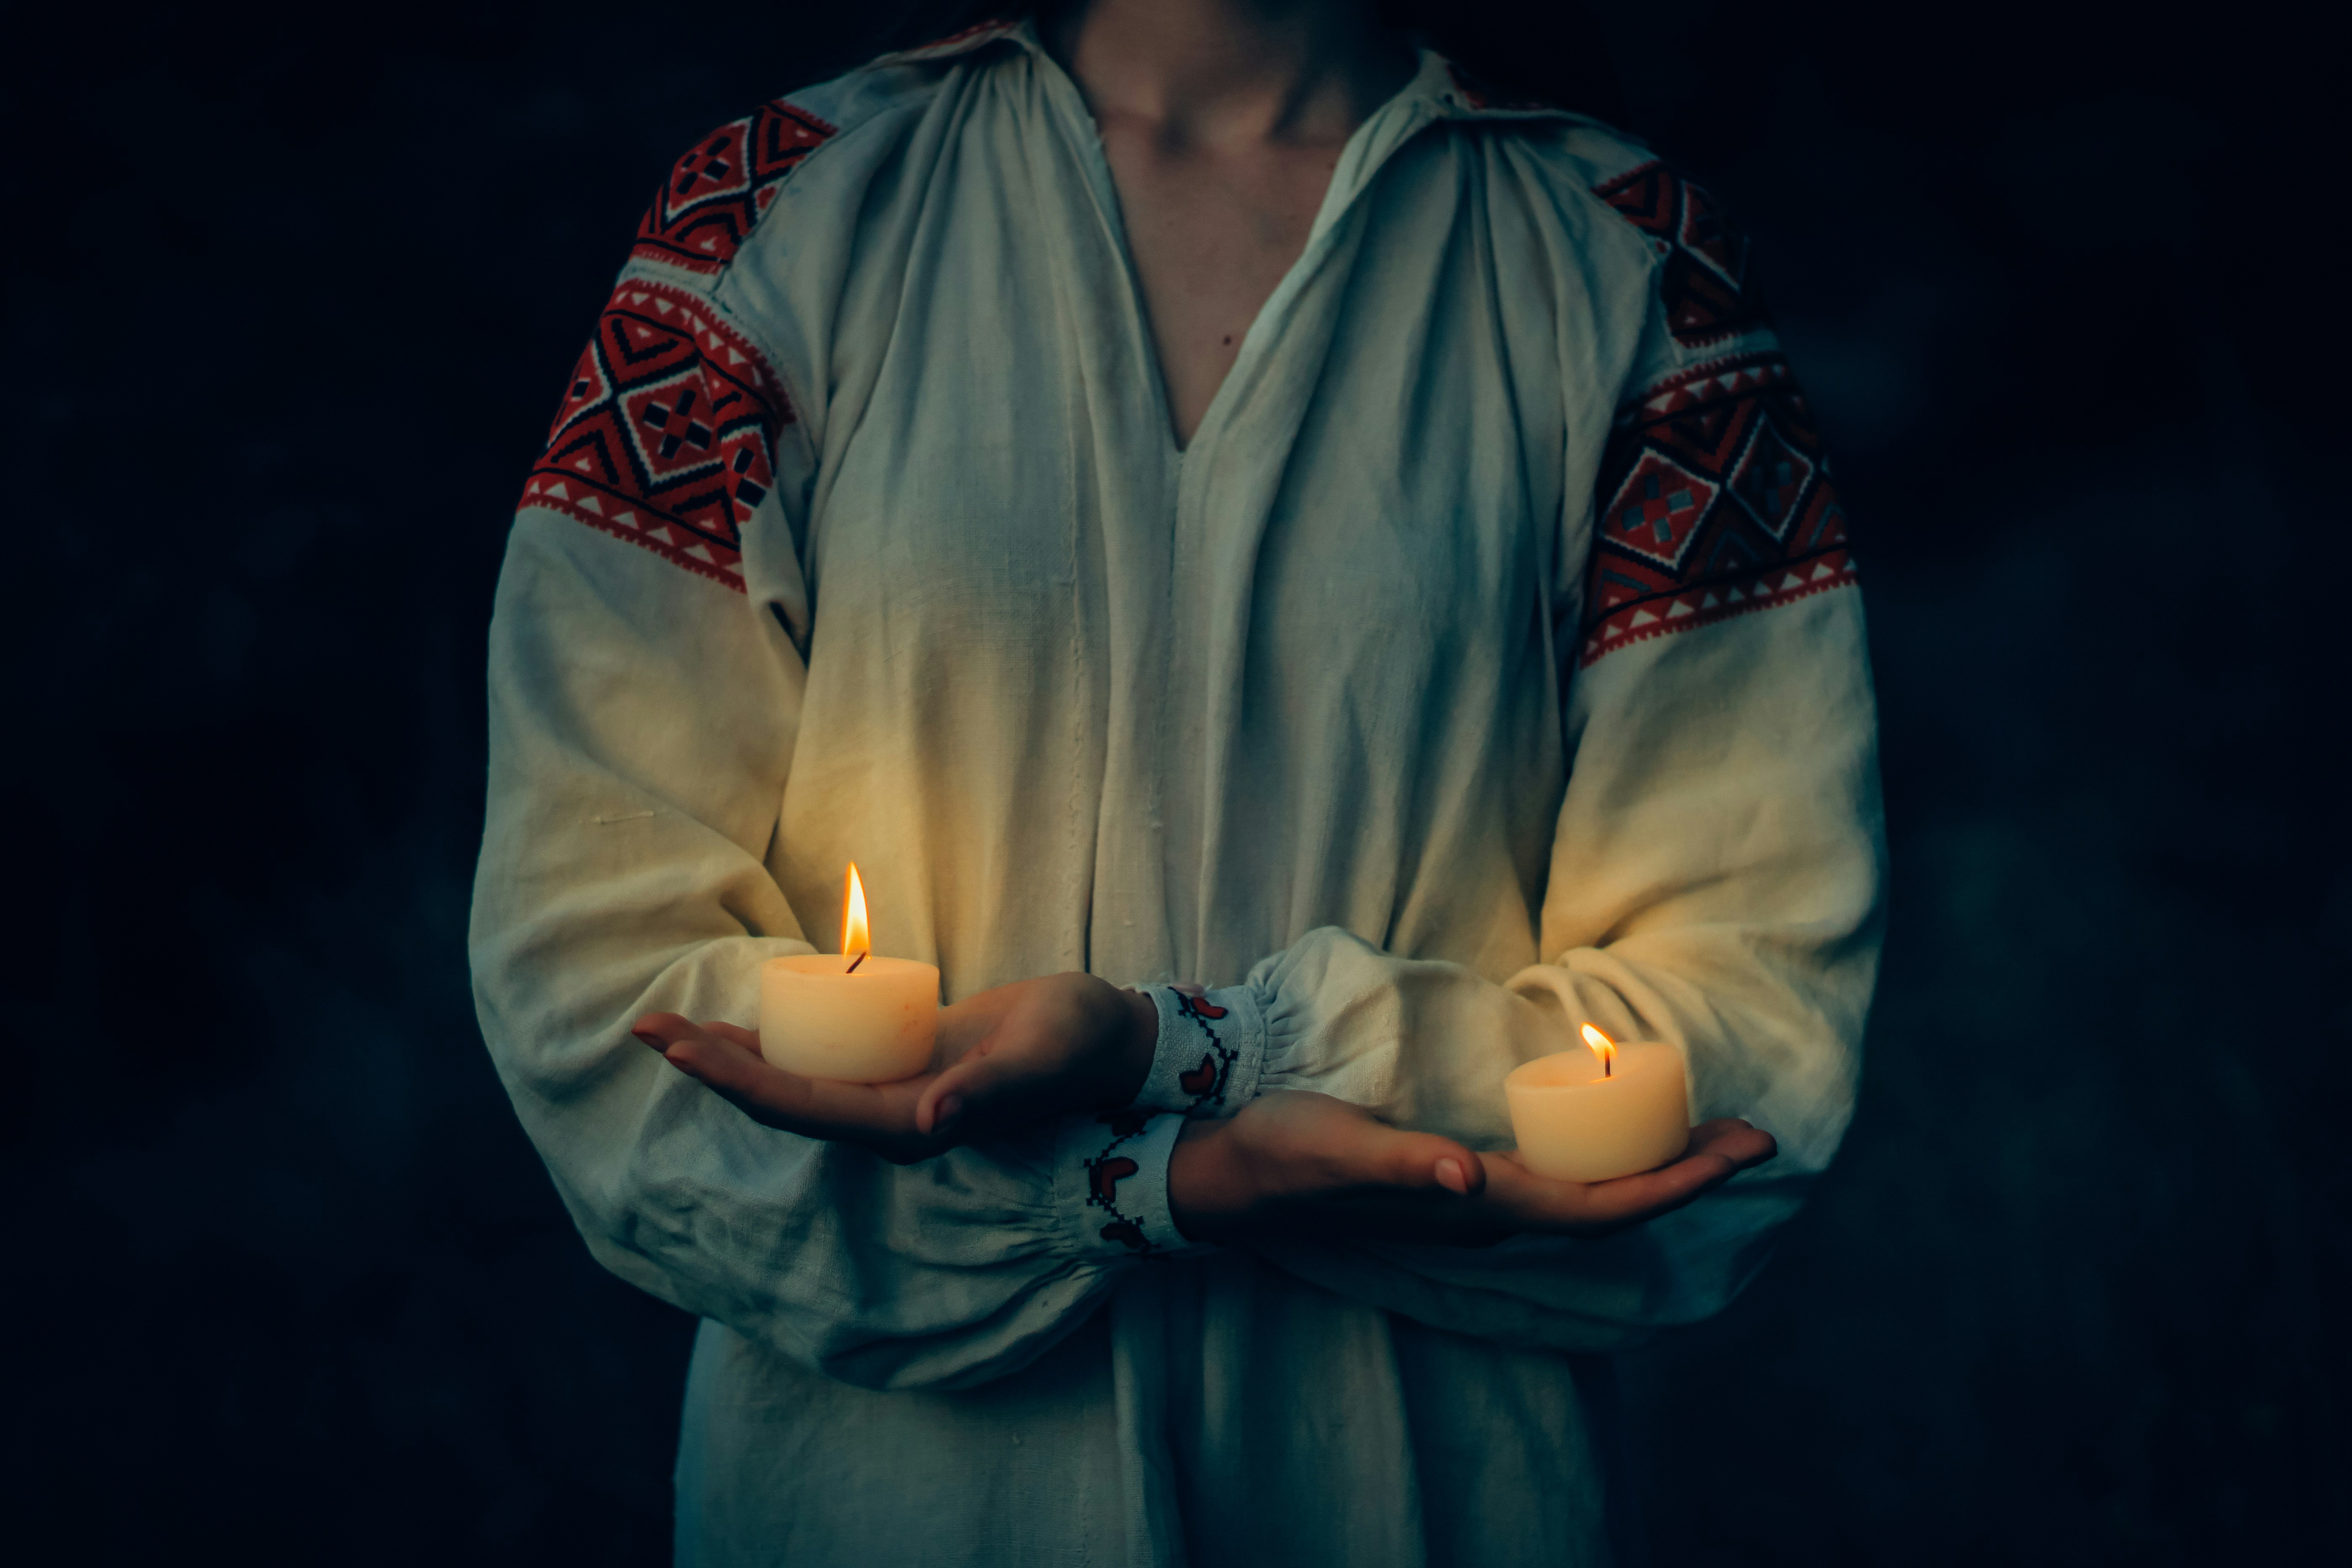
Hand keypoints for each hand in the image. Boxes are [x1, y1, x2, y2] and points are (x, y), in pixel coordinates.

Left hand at [634, 972, 1157, 1161]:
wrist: (1108, 1043)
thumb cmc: (1077, 1045)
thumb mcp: (1037, 1059)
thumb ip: (985, 1093)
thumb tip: (927, 1123)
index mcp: (908, 1124)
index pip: (800, 1107)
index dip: (735, 1082)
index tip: (678, 1051)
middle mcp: (888, 1118)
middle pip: (779, 1099)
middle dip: (710, 1068)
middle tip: (645, 1028)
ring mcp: (891, 1094)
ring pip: (792, 1081)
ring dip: (730, 1058)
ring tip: (669, 1027)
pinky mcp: (899, 1066)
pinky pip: (822, 1059)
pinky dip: (776, 1042)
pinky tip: (743, 1023)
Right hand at [1167, 1091, 1773, 1244]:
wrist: (1240, 1177)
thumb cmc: (1290, 1155)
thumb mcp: (1342, 1149)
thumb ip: (1407, 1165)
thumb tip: (1470, 1179)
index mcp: (1475, 1202)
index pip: (1599, 1203)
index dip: (1674, 1183)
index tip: (1738, 1154)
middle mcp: (1488, 1208)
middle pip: (1614, 1203)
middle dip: (1689, 1174)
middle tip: (1757, 1137)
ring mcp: (1477, 1199)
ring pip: (1592, 1194)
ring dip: (1657, 1169)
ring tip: (1712, 1135)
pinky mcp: (1463, 1182)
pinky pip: (1561, 1179)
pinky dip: (1609, 1160)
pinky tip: (1621, 1134)